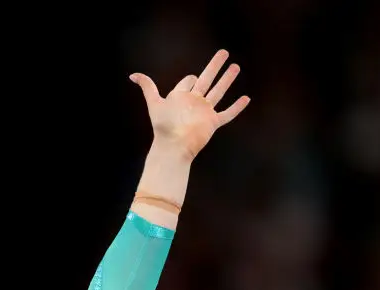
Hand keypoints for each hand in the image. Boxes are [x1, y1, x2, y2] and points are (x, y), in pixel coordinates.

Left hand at [130, 49, 249, 160]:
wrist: (173, 146)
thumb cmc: (163, 126)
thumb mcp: (154, 103)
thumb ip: (147, 87)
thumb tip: (132, 75)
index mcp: (181, 97)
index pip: (188, 82)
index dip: (190, 78)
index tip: (192, 78)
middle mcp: (194, 102)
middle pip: (208, 79)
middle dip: (215, 66)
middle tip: (224, 53)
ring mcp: (204, 112)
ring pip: (219, 92)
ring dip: (227, 80)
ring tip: (236, 67)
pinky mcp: (213, 122)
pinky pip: (228, 113)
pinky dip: (237, 107)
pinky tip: (246, 98)